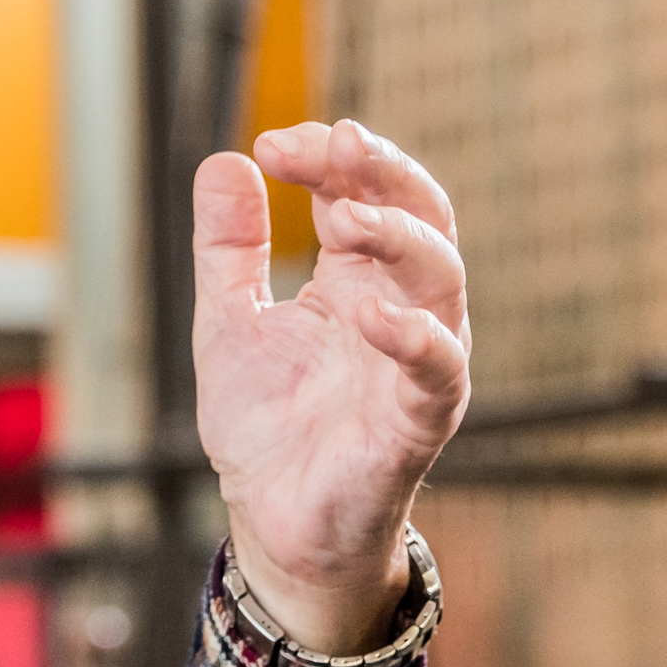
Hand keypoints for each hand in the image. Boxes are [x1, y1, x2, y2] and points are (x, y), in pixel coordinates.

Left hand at [195, 121, 472, 653]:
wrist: (272, 522)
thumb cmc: (267, 426)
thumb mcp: (229, 322)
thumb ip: (228, 250)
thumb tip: (223, 160)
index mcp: (358, 280)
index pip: (365, 192)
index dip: (328, 158)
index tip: (272, 144)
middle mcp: (400, 309)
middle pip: (421, 216)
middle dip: (380, 172)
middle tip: (331, 145)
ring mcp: (417, 362)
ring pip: (442, 278)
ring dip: (399, 237)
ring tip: (344, 217)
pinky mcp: (419, 420)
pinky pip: (439, 371)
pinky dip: (415, 338)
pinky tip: (373, 314)